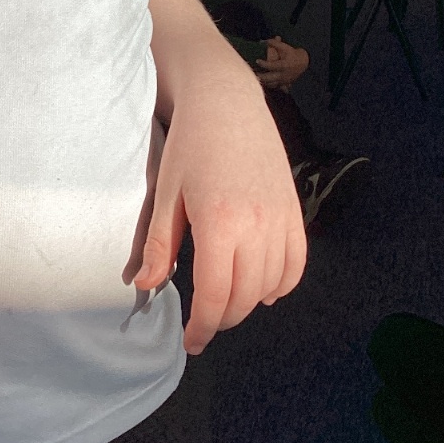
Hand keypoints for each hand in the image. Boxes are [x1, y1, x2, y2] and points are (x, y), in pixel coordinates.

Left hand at [130, 94, 305, 353]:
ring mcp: (280, 219)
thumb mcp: (166, 193)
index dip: (203, 326)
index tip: (192, 340)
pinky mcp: (294, 211)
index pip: (215, 296)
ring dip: (249, 302)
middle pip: (244, 298)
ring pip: (272, 286)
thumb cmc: (190, 144)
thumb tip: (147, 286)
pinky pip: (296, 264)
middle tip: (203, 320)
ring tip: (227, 300)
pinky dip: (281, 284)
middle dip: (222, 318)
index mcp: (219, 225)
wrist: (227, 103)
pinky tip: (262, 286)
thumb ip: (160, 244)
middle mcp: (256, 227)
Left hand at [255, 37, 308, 89]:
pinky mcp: (284, 84)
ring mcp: (284, 81)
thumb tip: (264, 41)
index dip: (264, 64)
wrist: (303, 62)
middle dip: (261, 77)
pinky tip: (262, 83)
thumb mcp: (285, 47)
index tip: (257, 61)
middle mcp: (283, 75)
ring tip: (255, 78)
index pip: (272, 66)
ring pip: (271, 84)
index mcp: (284, 65)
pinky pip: (275, 87)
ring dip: (263, 82)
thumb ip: (275, 43)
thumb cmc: (293, 54)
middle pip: (270, 78)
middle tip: (252, 73)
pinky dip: (268, 85)